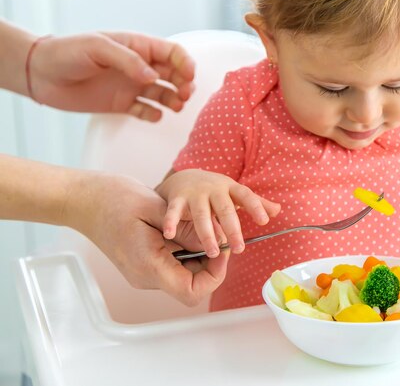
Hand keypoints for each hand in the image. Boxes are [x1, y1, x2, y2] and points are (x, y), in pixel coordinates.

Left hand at [29, 32, 194, 120]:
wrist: (42, 75)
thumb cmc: (67, 53)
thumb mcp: (98, 47)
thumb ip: (128, 61)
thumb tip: (153, 77)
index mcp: (137, 46)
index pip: (171, 52)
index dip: (185, 63)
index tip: (189, 75)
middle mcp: (138, 66)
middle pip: (173, 74)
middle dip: (184, 83)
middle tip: (185, 94)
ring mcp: (131, 85)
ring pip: (163, 93)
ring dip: (174, 99)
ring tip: (175, 106)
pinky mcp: (122, 103)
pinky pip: (145, 110)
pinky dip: (154, 114)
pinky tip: (155, 115)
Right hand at [67, 173, 226, 305]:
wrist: (85, 201)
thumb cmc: (114, 200)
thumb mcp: (156, 208)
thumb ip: (186, 229)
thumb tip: (214, 244)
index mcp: (148, 266)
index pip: (192, 292)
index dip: (215, 275)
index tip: (222, 250)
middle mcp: (146, 277)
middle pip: (192, 286)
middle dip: (211, 264)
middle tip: (217, 236)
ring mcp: (144, 274)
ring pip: (185, 277)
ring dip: (200, 258)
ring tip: (200, 230)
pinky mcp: (144, 266)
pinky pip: (175, 267)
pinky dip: (188, 253)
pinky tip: (186, 232)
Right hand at [156, 169, 280, 257]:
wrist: (184, 177)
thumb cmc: (215, 191)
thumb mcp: (235, 193)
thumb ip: (256, 202)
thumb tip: (278, 210)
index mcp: (230, 188)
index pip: (246, 196)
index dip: (255, 206)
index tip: (264, 220)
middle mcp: (214, 189)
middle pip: (225, 209)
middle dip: (232, 228)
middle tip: (239, 249)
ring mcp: (195, 194)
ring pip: (202, 214)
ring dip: (207, 233)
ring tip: (212, 252)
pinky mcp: (177, 199)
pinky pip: (174, 211)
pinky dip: (171, 221)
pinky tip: (170, 234)